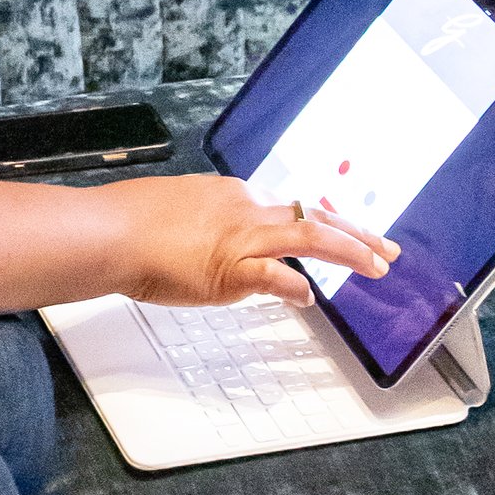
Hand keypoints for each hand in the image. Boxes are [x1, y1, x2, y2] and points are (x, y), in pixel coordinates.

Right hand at [111, 179, 395, 309]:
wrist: (109, 231)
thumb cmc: (130, 224)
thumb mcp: (181, 213)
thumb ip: (211, 228)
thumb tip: (221, 244)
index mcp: (234, 196)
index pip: (292, 207)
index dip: (326, 220)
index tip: (347, 229)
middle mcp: (245, 209)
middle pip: (314, 216)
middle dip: (356, 232)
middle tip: (385, 249)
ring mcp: (241, 237)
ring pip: (311, 236)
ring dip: (350, 251)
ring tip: (375, 266)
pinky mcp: (230, 267)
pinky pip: (275, 276)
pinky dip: (296, 287)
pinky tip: (309, 298)